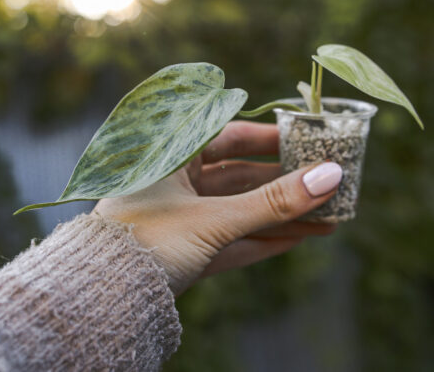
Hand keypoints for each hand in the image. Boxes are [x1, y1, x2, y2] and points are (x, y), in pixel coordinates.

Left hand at [94, 121, 342, 294]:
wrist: (104, 297)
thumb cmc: (148, 241)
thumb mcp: (215, 219)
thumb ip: (272, 202)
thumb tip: (329, 176)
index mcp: (171, 157)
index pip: (227, 136)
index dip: (268, 138)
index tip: (306, 139)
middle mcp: (175, 182)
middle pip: (239, 175)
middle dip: (283, 182)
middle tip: (325, 180)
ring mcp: (180, 218)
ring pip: (239, 210)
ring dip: (281, 215)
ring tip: (328, 216)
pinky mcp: (185, 251)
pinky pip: (232, 239)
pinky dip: (263, 239)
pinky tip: (301, 237)